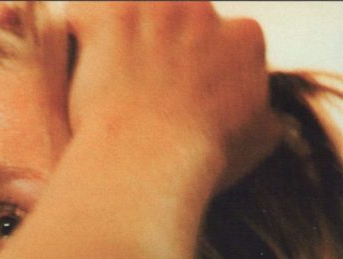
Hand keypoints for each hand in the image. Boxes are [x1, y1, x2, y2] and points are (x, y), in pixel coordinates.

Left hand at [66, 1, 281, 193]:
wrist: (152, 156)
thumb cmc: (200, 159)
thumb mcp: (256, 141)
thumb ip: (262, 118)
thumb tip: (266, 119)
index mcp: (243, 40)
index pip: (218, 37)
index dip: (192, 64)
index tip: (175, 90)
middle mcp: (203, 12)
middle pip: (174, 16)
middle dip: (154, 42)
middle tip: (134, 82)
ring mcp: (156, 9)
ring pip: (130, 7)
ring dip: (118, 34)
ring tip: (103, 72)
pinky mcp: (111, 16)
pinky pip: (85, 11)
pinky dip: (78, 30)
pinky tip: (76, 61)